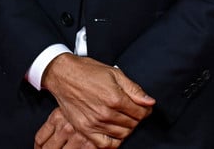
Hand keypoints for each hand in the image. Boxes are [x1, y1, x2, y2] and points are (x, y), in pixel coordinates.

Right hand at [38, 53, 153, 146]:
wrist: (63, 75)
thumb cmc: (88, 72)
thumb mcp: (115, 74)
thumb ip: (134, 89)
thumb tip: (150, 101)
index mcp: (115, 98)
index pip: (141, 113)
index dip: (146, 110)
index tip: (144, 107)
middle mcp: (105, 113)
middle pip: (133, 124)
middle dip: (137, 118)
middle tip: (133, 111)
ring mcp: (95, 123)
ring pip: (122, 134)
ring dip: (127, 128)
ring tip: (124, 118)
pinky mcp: (85, 129)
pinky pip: (105, 145)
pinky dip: (114, 142)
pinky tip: (115, 132)